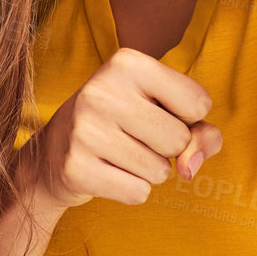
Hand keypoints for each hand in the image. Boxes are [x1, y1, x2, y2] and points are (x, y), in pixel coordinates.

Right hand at [30, 49, 222, 208]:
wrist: (54, 153)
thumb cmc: (125, 124)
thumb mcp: (166, 110)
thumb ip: (202, 133)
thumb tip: (189, 168)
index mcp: (127, 62)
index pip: (198, 103)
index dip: (188, 117)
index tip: (156, 111)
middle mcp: (102, 90)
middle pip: (179, 139)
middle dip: (168, 148)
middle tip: (135, 136)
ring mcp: (84, 130)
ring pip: (160, 171)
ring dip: (150, 171)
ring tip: (120, 153)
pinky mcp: (75, 168)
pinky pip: (138, 193)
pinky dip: (132, 189)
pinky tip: (108, 171)